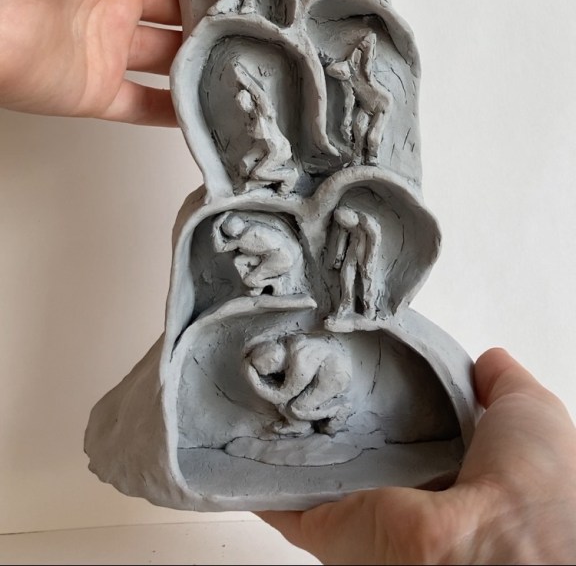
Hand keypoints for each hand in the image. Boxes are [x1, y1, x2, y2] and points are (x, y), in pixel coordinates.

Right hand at [259, 348, 575, 564]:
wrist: (500, 548)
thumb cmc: (529, 479)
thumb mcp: (529, 412)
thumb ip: (503, 384)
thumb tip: (486, 362)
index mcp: (453, 465)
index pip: (404, 424)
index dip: (380, 391)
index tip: (350, 352)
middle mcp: (406, 491)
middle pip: (355, 446)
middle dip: (326, 409)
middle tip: (293, 362)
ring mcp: (364, 513)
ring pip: (313, 473)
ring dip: (283, 440)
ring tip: (253, 389)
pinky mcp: (329, 532)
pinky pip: (281, 505)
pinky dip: (251, 479)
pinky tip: (231, 439)